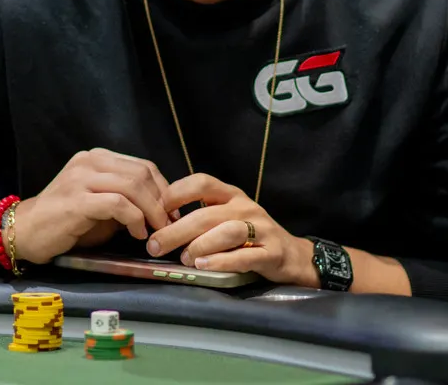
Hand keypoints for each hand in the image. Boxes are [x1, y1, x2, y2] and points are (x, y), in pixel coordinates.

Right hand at [12, 148, 177, 264]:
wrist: (24, 232)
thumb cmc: (63, 223)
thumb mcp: (98, 205)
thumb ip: (125, 200)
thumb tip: (158, 211)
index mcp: (96, 158)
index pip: (142, 166)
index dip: (163, 189)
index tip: (172, 212)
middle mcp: (89, 161)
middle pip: (142, 173)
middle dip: (162, 200)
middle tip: (170, 224)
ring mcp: (82, 178)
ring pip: (133, 186)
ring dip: (152, 211)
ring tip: (157, 230)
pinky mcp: (77, 199)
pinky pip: (118, 204)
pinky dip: (134, 219)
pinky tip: (137, 233)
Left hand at [145, 173, 313, 286]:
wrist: (291, 255)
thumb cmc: (250, 236)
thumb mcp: (227, 217)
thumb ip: (201, 216)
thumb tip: (160, 224)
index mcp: (231, 194)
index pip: (202, 182)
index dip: (176, 193)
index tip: (157, 211)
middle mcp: (245, 207)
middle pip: (206, 214)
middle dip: (176, 230)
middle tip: (156, 245)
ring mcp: (261, 228)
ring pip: (226, 232)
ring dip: (200, 245)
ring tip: (184, 258)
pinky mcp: (271, 252)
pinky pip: (244, 256)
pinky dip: (221, 261)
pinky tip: (204, 266)